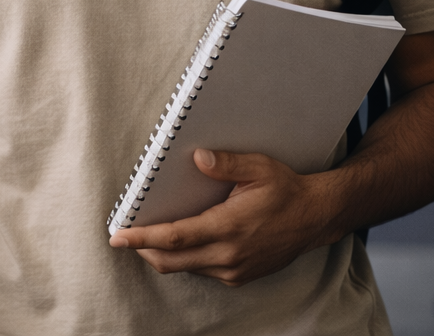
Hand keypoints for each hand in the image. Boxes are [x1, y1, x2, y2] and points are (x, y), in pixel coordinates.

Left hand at [108, 148, 337, 285]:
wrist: (315, 218)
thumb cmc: (285, 189)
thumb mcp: (258, 168)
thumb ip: (226, 163)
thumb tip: (197, 157)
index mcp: (229, 227)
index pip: (174, 238)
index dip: (141, 238)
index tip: (117, 237)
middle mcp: (228, 254)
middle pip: (170, 260)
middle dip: (142, 250)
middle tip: (122, 235)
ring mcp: (234, 270)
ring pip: (184, 268)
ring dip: (161, 255)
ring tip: (146, 235)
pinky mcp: (239, 277)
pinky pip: (201, 270)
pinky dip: (184, 259)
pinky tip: (180, 241)